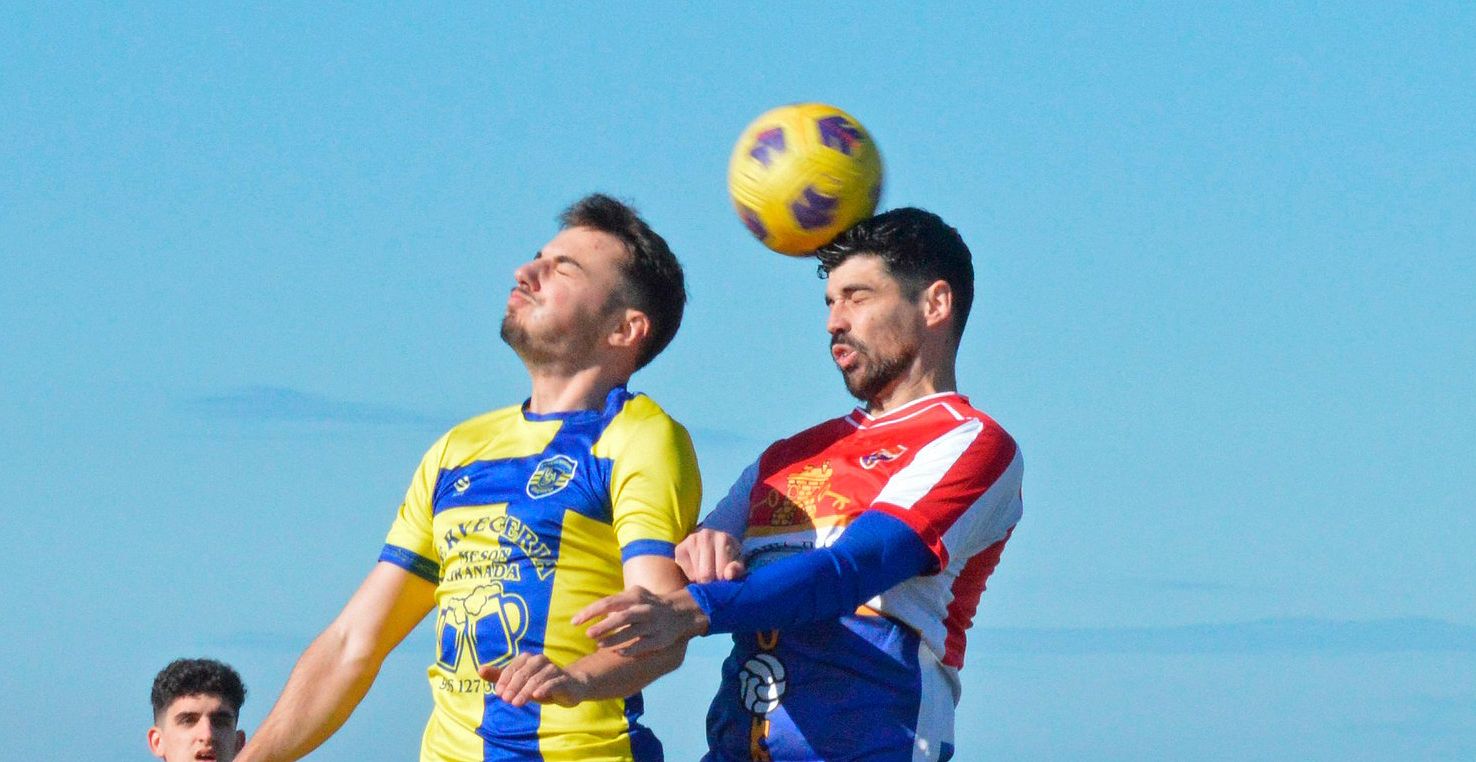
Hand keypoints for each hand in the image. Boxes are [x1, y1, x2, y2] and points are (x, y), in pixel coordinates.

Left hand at [478, 653, 588, 707]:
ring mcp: (553, 670)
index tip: (498, 693)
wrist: (569, 687)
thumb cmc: (540, 684)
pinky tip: (536, 697)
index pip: (513, 668)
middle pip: (524, 673)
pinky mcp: (563, 681)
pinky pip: (553, 683)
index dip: (504, 680)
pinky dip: (544, 689)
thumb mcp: (519, 682)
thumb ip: (500, 676)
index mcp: (528, 659)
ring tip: (516, 703)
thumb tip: (480, 670)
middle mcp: (541, 661)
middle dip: (513, 687)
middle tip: (505, 700)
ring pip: (536, 679)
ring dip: (525, 691)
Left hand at [572, 586, 707, 656]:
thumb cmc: (648, 603)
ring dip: (614, 639)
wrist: (680, 612)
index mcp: (635, 597)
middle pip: (622, 617)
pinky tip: (617, 653)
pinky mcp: (660, 639)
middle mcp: (644, 609)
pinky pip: (643, 645)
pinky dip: (629, 649)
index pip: (609, 602)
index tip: (575, 622)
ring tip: (599, 645)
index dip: (591, 612)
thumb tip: (592, 612)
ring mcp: (653, 625)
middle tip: (587, 634)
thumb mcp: (634, 595)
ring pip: (632, 632)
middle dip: (604, 626)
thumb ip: (615, 602)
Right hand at [675, 528, 745, 582]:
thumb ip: (737, 569)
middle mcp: (706, 535)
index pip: (721, 571)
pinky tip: (697, 568)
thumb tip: (729, 575)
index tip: (725, 578)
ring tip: (707, 572)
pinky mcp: (679, 548)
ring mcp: (691, 540)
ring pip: (696, 575)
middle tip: (715, 578)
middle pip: (706, 574)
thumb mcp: (737, 562)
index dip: (723, 580)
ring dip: (701, 579)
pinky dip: (692, 576)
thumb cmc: (728, 556)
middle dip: (711, 582)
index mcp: (723, 538)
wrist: (713, 545)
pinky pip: (686, 572)